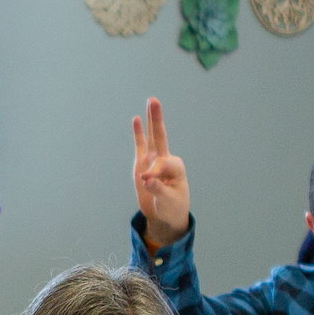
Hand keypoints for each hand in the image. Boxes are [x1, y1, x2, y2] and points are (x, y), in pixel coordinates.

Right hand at [133, 97, 189, 247]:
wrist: (164, 214)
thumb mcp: (167, 202)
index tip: (147, 182)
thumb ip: (158, 190)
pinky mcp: (143, 163)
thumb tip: (147, 180)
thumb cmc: (171, 208)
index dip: (154, 172)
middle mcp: (166, 160)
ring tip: (151, 101)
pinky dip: (138, 133)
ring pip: (152, 137)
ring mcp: (154, 159)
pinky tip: (137, 119)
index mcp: (176, 168)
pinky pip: (140, 145)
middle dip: (157, 119)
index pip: (162, 163)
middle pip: (160, 136)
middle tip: (154, 100)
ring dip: (151, 120)